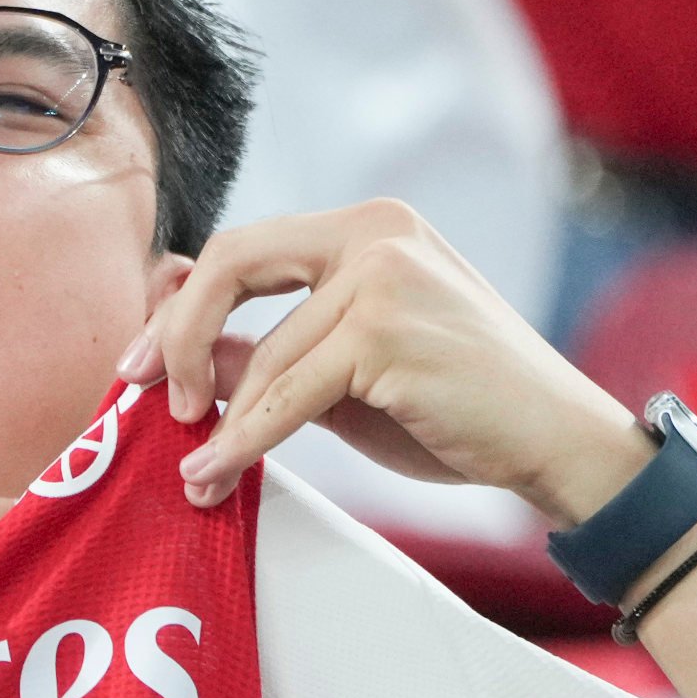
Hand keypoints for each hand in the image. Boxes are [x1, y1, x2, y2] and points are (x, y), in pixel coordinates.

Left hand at [117, 200, 656, 523]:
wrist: (557, 442)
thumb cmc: (456, 408)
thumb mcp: (345, 374)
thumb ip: (268, 354)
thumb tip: (172, 360)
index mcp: (368, 225)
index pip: (244, 248)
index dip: (182, 306)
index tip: (141, 363)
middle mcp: (375, 232)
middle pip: (231, 265)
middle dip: (173, 334)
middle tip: (140, 397)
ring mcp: (384, 276)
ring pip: (262, 353)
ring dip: (217, 422)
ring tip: (194, 472)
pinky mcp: (388, 331)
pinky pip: (287, 393)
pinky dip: (245, 439)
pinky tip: (218, 469)